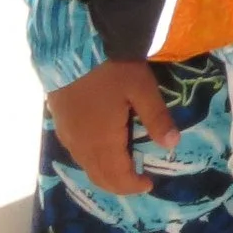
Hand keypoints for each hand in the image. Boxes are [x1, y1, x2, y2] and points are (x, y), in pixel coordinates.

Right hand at [45, 60, 178, 195]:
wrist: (71, 47)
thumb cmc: (110, 67)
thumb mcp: (142, 88)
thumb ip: (156, 118)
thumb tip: (172, 144)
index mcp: (102, 141)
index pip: (116, 176)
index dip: (132, 185)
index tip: (149, 183)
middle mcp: (80, 145)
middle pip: (98, 176)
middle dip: (118, 184)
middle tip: (137, 180)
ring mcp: (67, 134)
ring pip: (86, 165)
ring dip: (105, 172)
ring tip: (124, 166)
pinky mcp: (59, 122)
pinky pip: (76, 152)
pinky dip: (92, 159)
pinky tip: (103, 147)